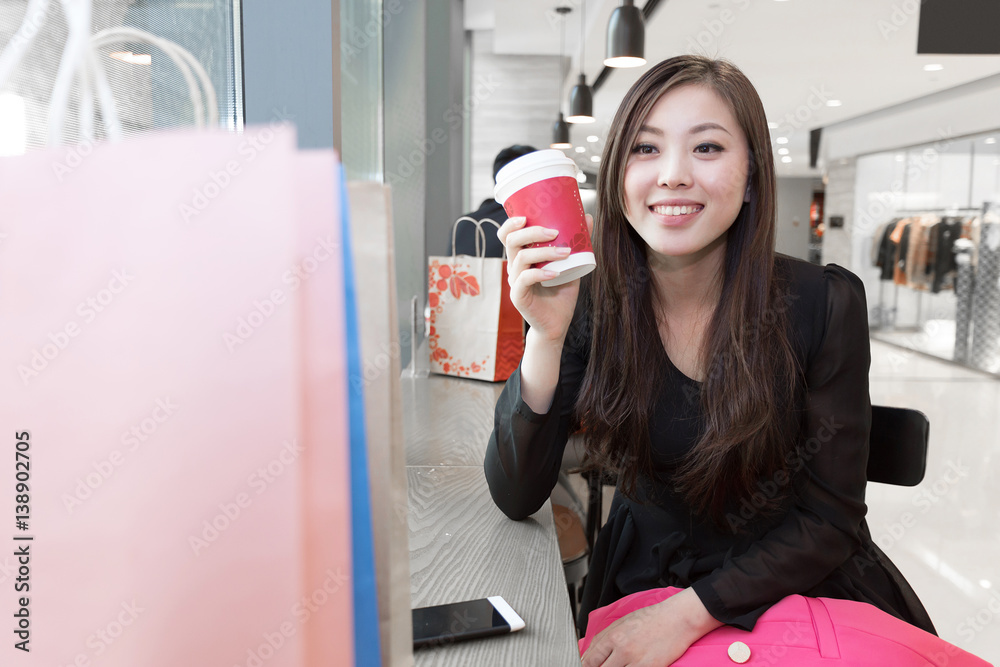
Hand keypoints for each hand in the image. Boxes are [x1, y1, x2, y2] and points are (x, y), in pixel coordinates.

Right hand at [497, 214, 593, 342]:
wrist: (557, 324)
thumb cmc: (561, 294)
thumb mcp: (571, 264)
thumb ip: (576, 243)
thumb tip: (587, 217)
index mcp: (522, 257)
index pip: (508, 235)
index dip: (511, 223)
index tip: (527, 216)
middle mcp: (515, 267)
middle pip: (512, 241)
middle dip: (532, 232)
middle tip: (554, 232)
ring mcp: (515, 282)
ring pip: (521, 258)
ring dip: (544, 252)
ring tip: (566, 252)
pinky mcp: (518, 296)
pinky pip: (525, 279)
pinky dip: (541, 273)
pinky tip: (556, 273)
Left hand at [580, 588, 722, 666]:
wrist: (678, 619)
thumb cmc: (652, 618)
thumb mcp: (622, 621)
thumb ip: (604, 637)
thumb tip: (589, 651)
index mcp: (613, 636)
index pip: (590, 659)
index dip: (586, 665)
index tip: (587, 666)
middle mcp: (622, 649)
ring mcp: (636, 661)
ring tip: (620, 665)